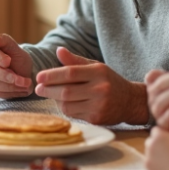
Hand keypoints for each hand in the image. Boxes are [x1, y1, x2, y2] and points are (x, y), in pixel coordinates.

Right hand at [0, 34, 32, 97]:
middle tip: (23, 78)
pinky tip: (20, 89)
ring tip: (25, 84)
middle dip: (8, 75)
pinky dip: (11, 92)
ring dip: (11, 85)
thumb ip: (4, 41)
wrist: (24, 73)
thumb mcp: (15, 48)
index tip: (9, 61)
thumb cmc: (18, 59)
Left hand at [33, 47, 148, 124]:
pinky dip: (66, 109)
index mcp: (98, 72)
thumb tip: (58, 50)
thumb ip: (75, 61)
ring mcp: (99, 105)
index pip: (70, 73)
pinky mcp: (97, 119)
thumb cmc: (109, 81)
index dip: (52, 75)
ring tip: (52, 95)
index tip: (39, 77)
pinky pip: (73, 114)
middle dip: (48, 90)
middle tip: (38, 89)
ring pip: (68, 105)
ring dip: (56, 100)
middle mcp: (100, 88)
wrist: (130, 101)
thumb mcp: (95, 67)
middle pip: (66, 91)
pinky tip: (65, 103)